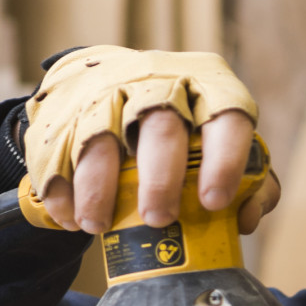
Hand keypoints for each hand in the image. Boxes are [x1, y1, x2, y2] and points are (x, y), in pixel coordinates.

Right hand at [40, 107, 279, 235]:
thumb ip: (248, 181)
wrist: (109, 80)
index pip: (227, 119)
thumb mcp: (219, 141)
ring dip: (98, 186)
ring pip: (100, 134)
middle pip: (161, 125)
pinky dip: (60, 188)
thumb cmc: (182, 126)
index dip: (223, 161)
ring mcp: (108, 93)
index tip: (213, 203)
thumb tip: (244, 219)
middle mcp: (159, 83)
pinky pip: (57, 150)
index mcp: (209, 90)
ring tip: (99, 225)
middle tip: (158, 220)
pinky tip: (71, 218)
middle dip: (159, 178)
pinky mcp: (65, 109)